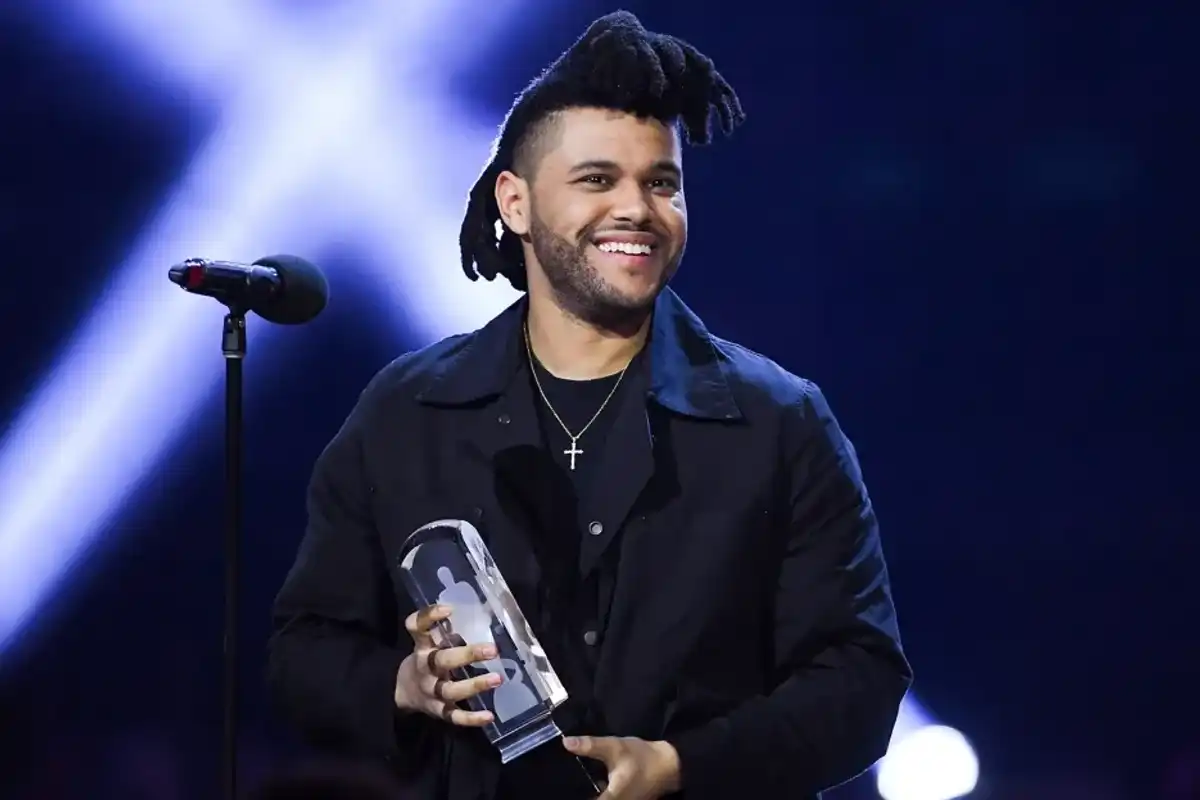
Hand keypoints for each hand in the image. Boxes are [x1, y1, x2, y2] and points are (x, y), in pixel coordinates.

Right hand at [394, 603, 500, 726]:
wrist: (403, 692)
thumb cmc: (426, 659)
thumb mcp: (429, 641)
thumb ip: (448, 630)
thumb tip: (483, 615)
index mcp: (422, 647)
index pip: (417, 628)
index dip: (429, 617)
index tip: (449, 609)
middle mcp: (425, 668)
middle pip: (443, 661)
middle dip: (468, 655)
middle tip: (493, 649)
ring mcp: (432, 691)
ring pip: (451, 690)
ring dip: (474, 685)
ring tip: (498, 678)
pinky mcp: (438, 711)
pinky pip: (454, 716)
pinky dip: (471, 719)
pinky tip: (489, 716)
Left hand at [564, 735, 681, 799]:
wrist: (670, 765)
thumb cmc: (642, 758)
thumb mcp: (615, 748)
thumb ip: (590, 746)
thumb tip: (565, 743)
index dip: (570, 796)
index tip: (556, 790)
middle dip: (578, 792)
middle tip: (561, 783)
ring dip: (588, 792)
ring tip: (571, 782)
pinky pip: (605, 799)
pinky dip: (597, 793)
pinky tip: (589, 781)